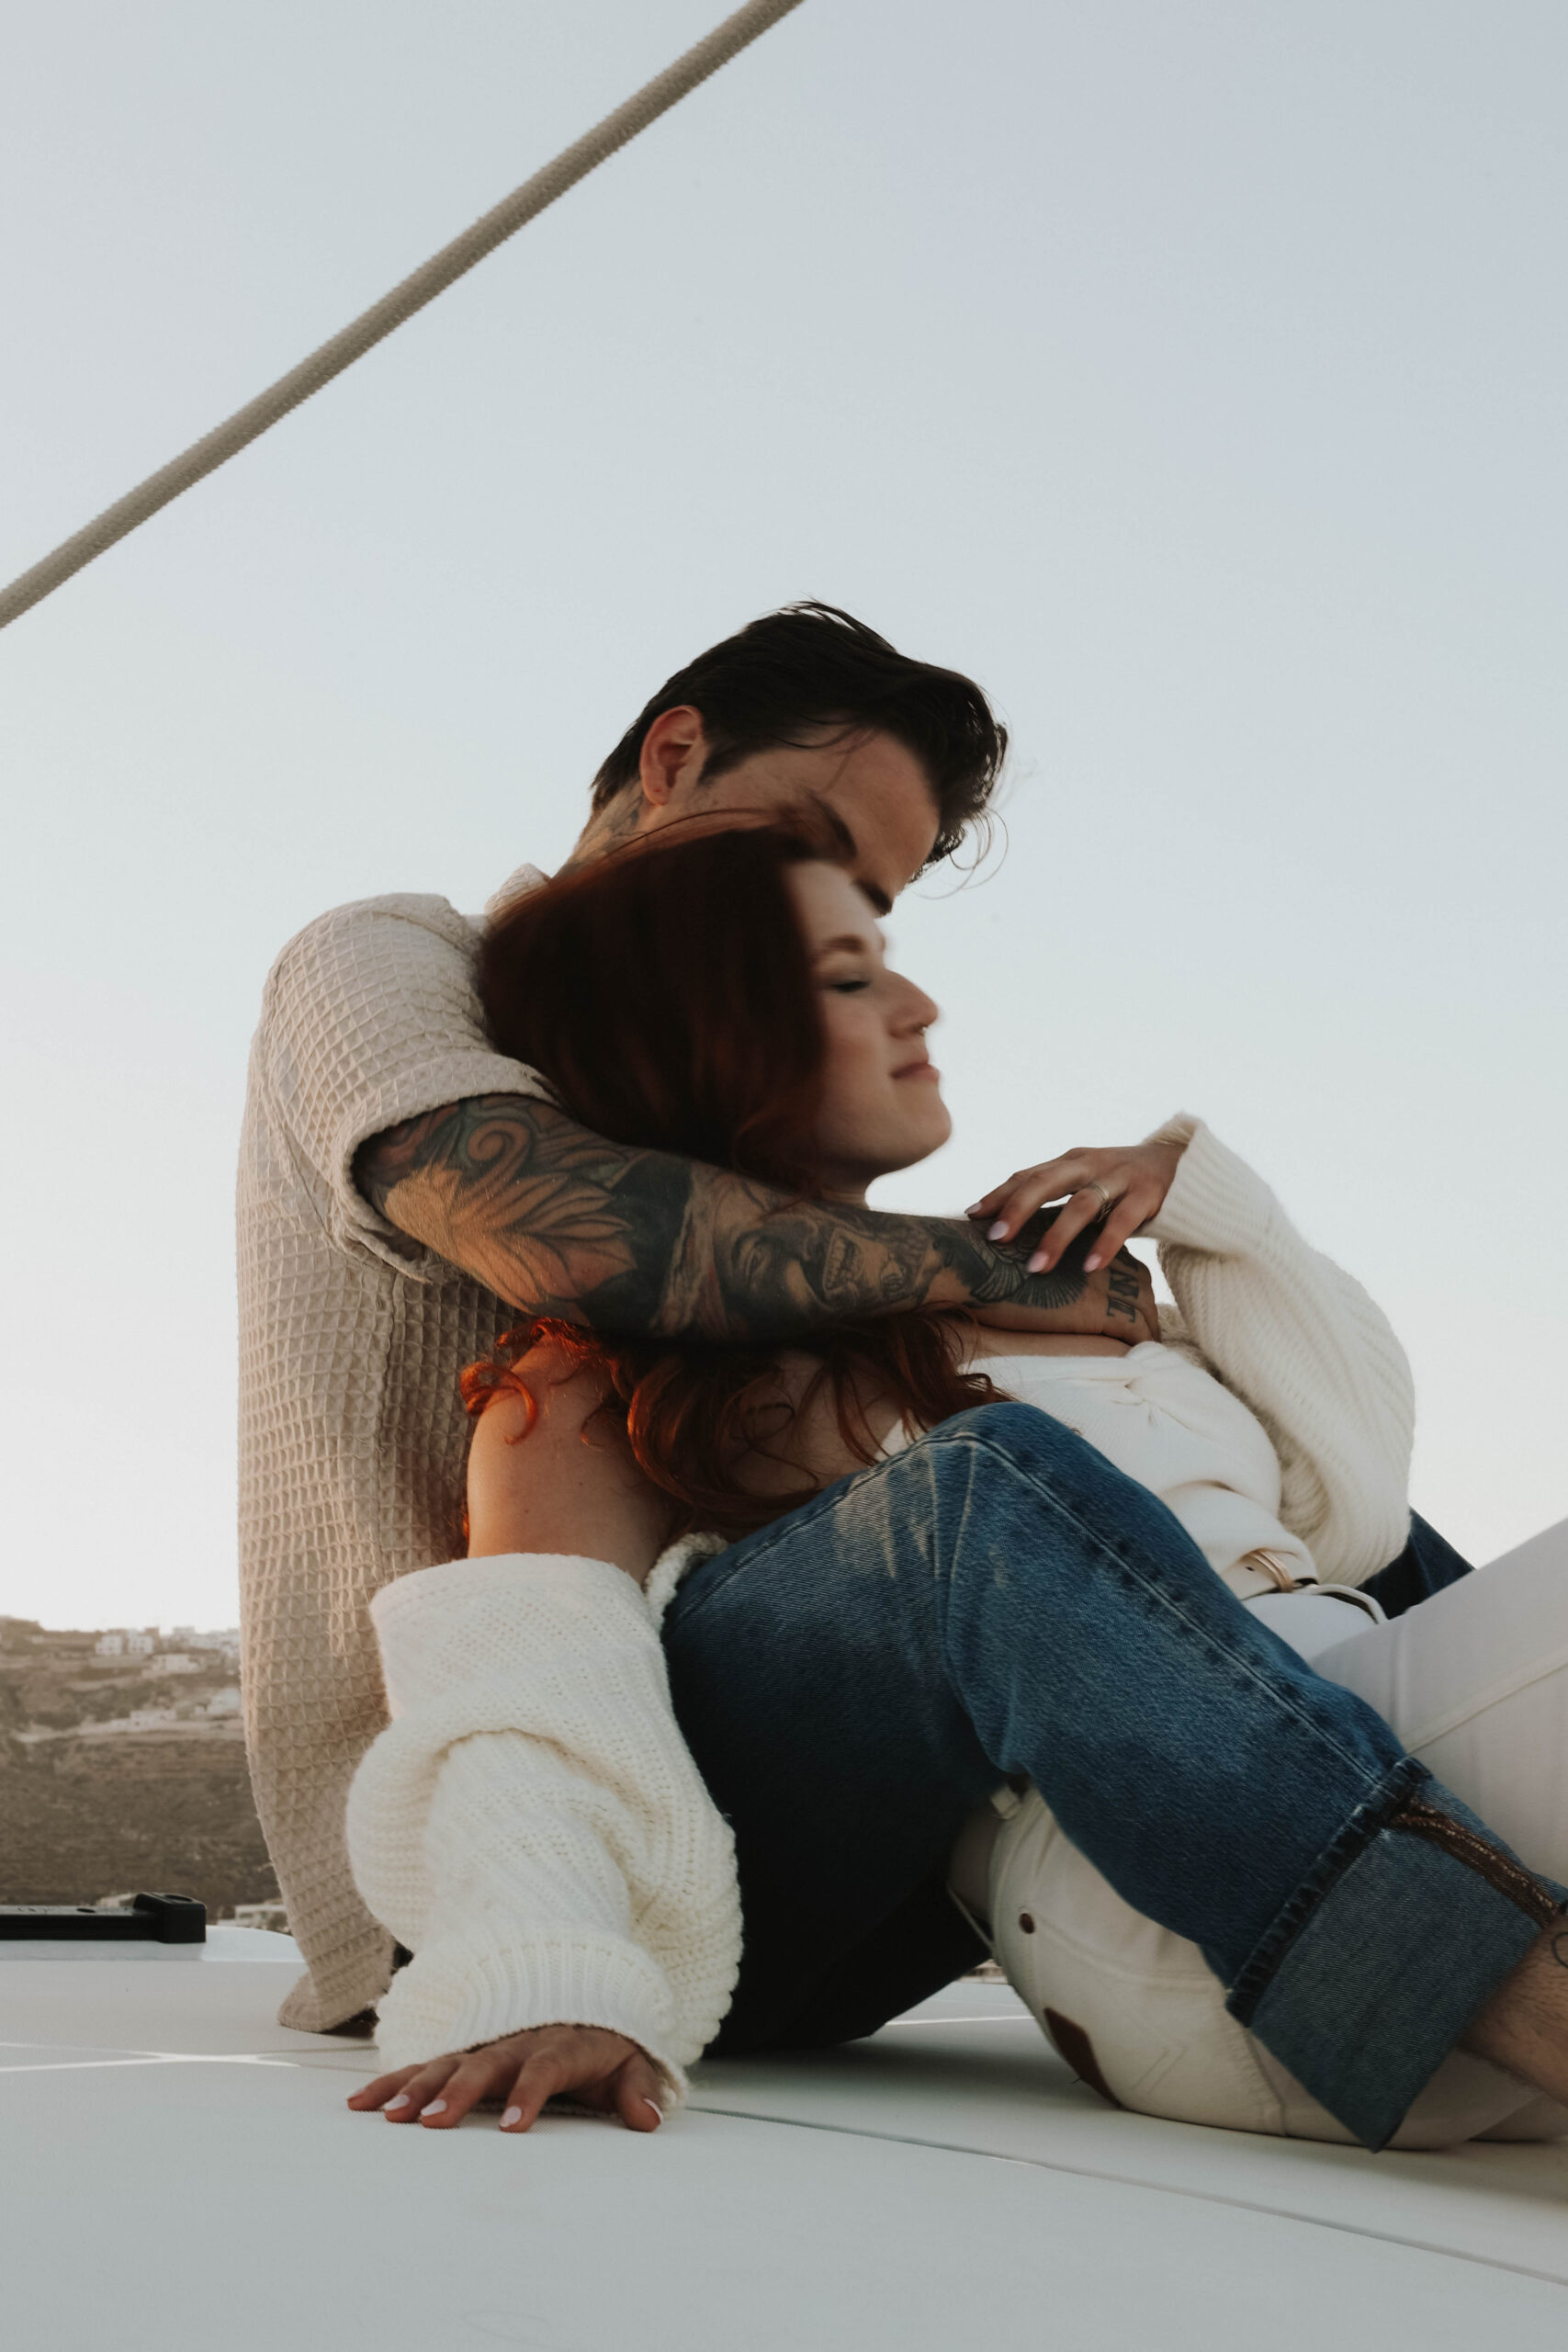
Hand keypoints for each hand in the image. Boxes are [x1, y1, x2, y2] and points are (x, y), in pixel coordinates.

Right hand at [347, 2021, 665, 2134]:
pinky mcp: (460, 2054)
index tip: (511, 2128)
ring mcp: (483, 2046)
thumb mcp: (628, 2060)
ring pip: (446, 2063)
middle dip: (458, 2091)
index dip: (528, 2094)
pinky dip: (392, 2081)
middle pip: (485, 2064)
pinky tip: (361, 2103)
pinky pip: (423, 2066)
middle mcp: (514, 2042)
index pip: (544, 2067)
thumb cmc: (604, 2044)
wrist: (578, 1999)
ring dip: (417, 2087)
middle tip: (433, 2122)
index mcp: (558, 2045)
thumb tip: (650, 2118)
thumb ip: (636, 2087)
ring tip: (389, 2117)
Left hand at [968, 1139, 1185, 1276]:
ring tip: (1037, 1267)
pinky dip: (1105, 1244)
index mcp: (1070, 1161)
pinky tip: (1089, 1267)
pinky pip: (1124, 1221)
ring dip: (1057, 1236)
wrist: (1185, 1165)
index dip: (999, 1194)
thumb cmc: (1122, 1183)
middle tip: (996, 1238)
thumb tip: (1005, 1229)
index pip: (1028, 1174)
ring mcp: (1121, 1177)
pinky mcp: (1149, 1195)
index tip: (972, 1216)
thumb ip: (1055, 1197)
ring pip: (1082, 1204)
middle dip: (1018, 1208)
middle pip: (1046, 1181)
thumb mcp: (1086, 1182)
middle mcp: (1091, 1164)